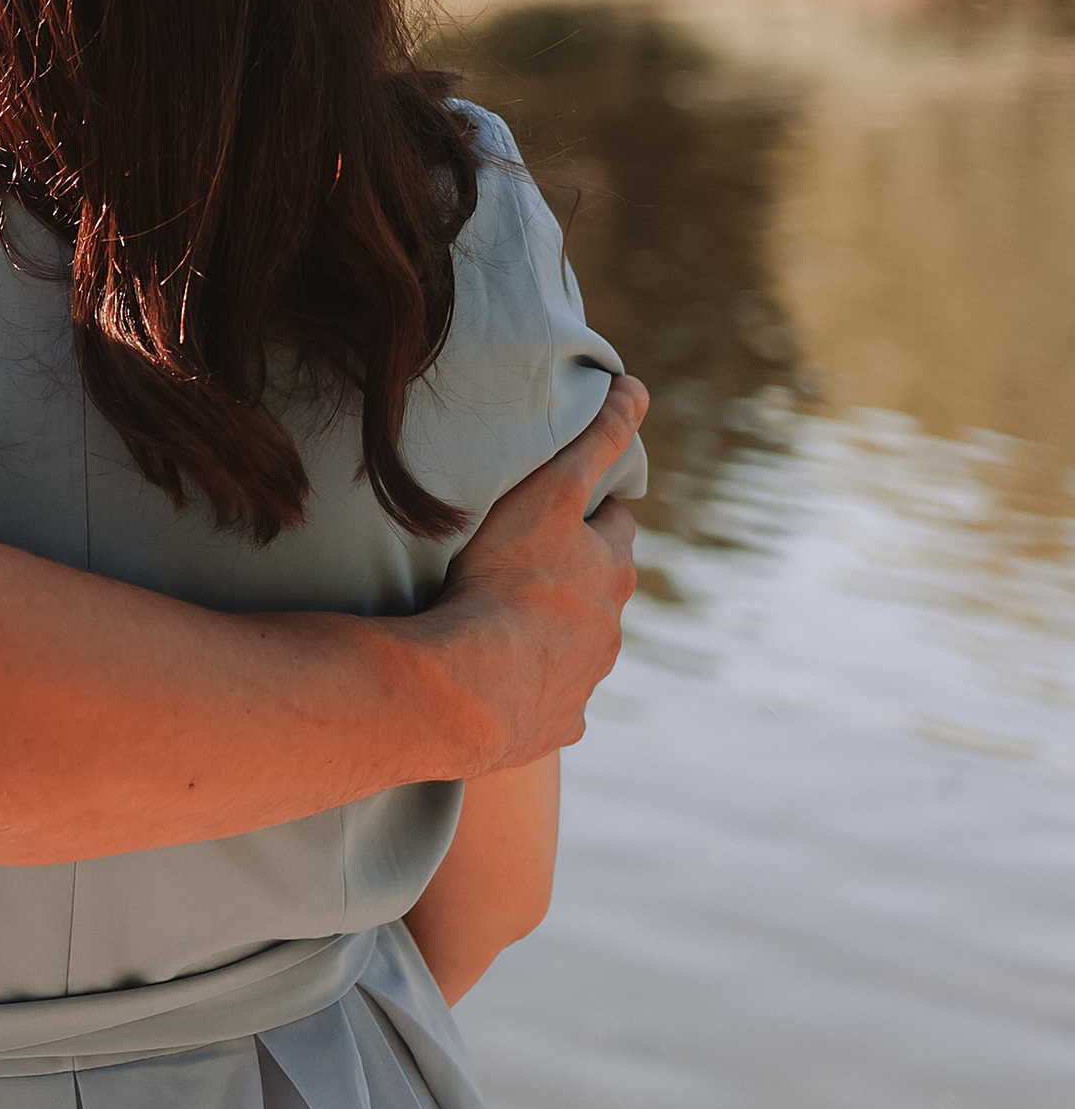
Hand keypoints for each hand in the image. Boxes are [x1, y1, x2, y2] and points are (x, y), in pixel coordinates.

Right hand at [425, 376, 645, 771]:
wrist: (473, 683)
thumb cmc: (507, 579)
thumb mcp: (551, 493)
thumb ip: (593, 439)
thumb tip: (636, 386)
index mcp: (611, 571)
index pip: (613, 528)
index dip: (590, 513)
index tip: (562, 505)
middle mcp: (610, 629)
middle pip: (600, 591)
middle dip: (575, 575)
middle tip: (527, 559)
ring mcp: (585, 681)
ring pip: (578, 645)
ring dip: (553, 630)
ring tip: (504, 617)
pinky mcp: (555, 722)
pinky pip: (551, 700)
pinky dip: (536, 685)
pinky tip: (502, 676)